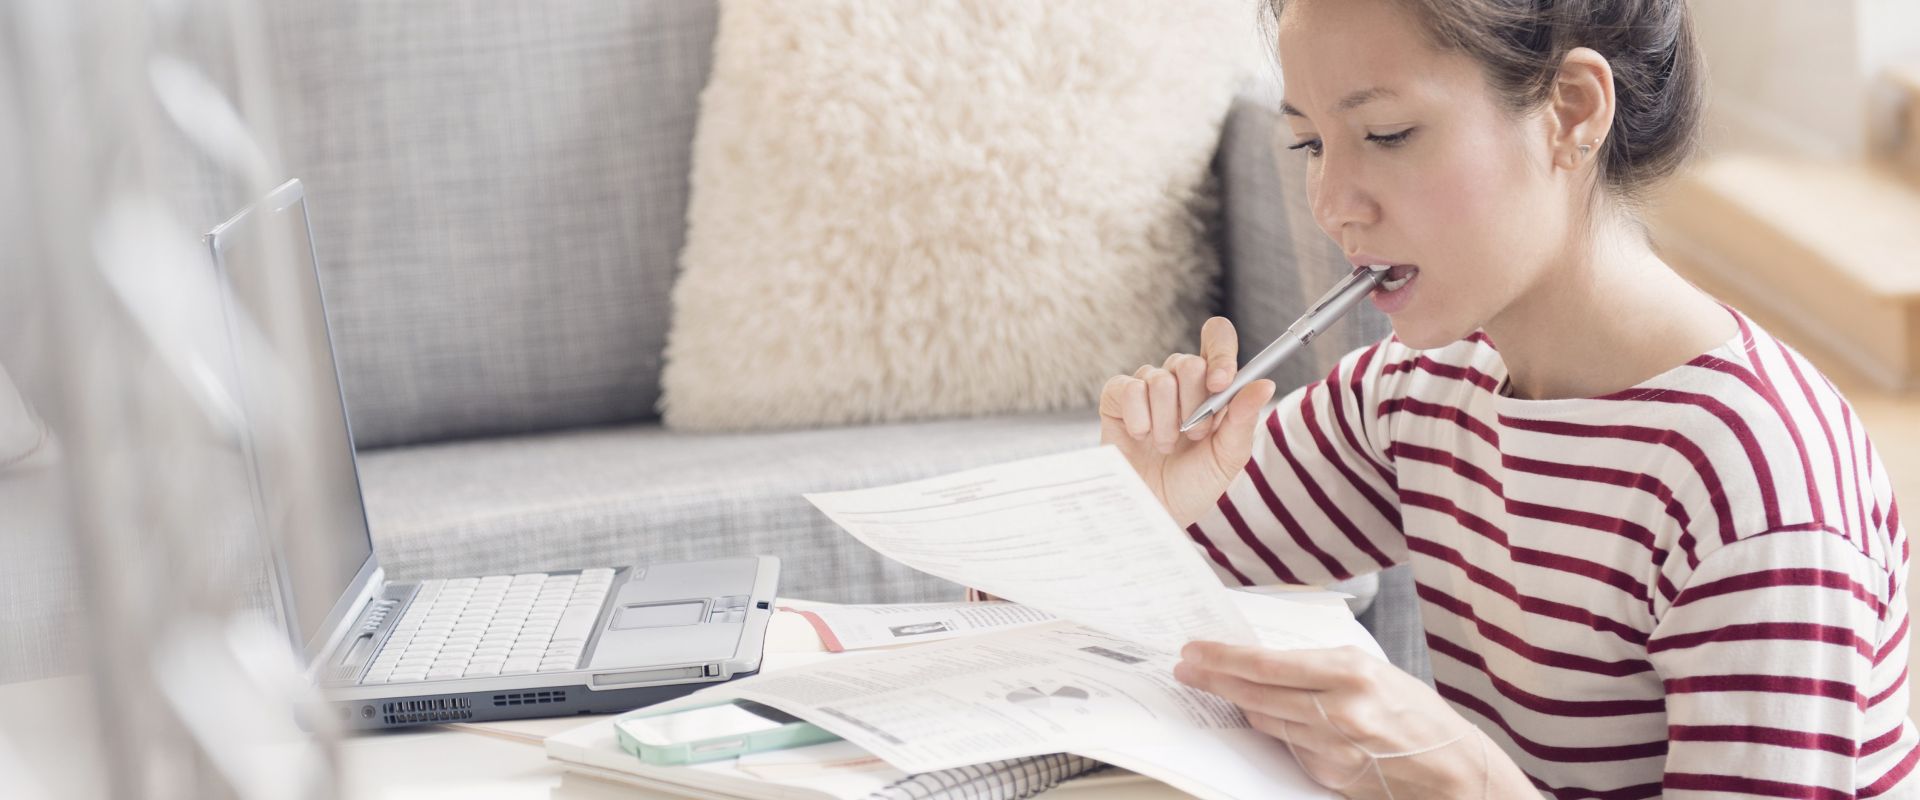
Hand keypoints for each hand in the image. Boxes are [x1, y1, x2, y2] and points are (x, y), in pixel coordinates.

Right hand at [1098, 317, 1276, 527]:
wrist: (1155, 510)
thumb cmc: (1194, 484)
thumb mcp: (1227, 457)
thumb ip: (1243, 419)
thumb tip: (1264, 384)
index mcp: (1212, 384)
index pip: (1217, 338)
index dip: (1220, 353)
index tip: (1221, 384)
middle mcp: (1179, 380)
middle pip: (1188, 362)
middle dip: (1194, 404)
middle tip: (1194, 435)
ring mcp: (1146, 386)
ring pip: (1159, 379)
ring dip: (1167, 422)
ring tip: (1167, 446)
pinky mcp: (1117, 397)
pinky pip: (1128, 388)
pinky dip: (1139, 419)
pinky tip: (1142, 438)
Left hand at [1174, 642, 1492, 797]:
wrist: (1452, 767)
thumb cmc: (1414, 710)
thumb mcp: (1372, 669)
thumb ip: (1320, 666)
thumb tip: (1263, 659)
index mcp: (1351, 673)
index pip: (1267, 664)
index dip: (1223, 657)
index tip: (1195, 649)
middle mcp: (1340, 711)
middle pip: (1255, 695)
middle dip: (1214, 679)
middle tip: (1187, 668)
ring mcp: (1333, 748)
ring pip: (1266, 722)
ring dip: (1239, 705)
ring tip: (1217, 687)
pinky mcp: (1330, 775)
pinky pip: (1288, 747)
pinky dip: (1277, 731)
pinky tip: (1269, 718)